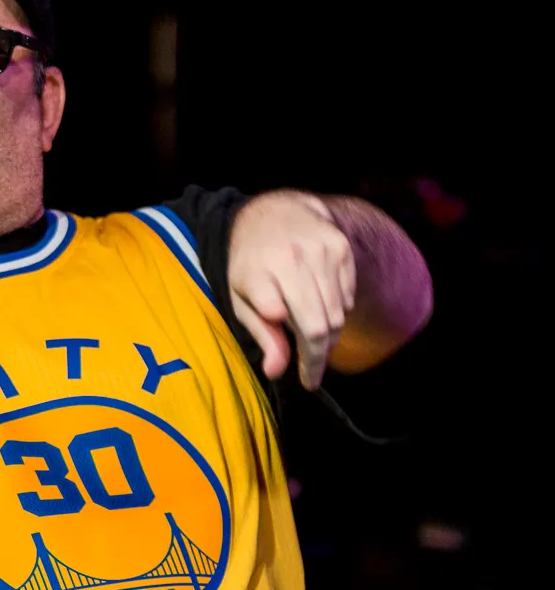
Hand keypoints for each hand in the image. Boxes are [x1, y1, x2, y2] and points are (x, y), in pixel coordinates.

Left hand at [228, 190, 355, 389]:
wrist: (277, 212)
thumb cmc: (253, 263)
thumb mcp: (240, 298)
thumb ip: (261, 333)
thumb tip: (276, 371)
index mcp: (255, 273)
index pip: (276, 317)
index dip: (299, 354)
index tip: (305, 378)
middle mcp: (289, 260)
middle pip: (317, 325)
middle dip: (318, 357)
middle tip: (313, 373)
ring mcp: (319, 252)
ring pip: (337, 315)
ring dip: (329, 337)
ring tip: (313, 341)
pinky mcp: (341, 248)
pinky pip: (348, 298)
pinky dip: (338, 312)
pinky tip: (321, 307)